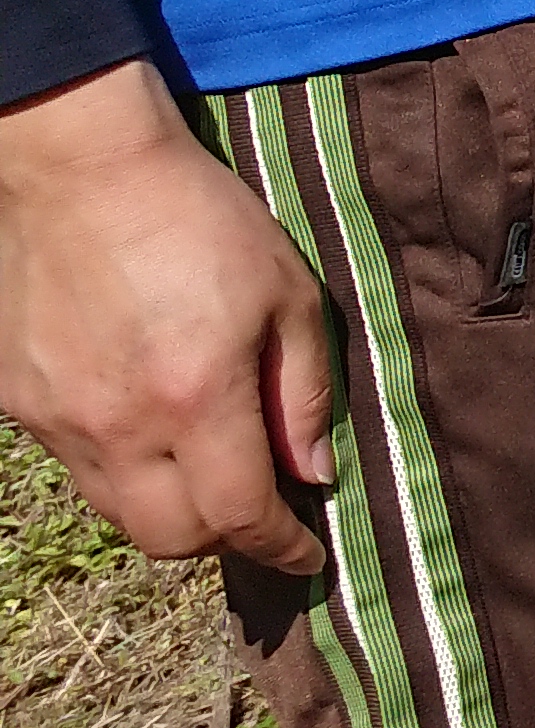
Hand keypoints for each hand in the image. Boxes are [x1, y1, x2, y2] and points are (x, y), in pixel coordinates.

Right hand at [0, 60, 332, 575]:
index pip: (241, 516)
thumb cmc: (199, 220)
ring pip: (118, 510)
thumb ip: (303, 393)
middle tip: (260, 507)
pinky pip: (77, 465)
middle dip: (224, 538)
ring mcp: (60, 419)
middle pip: (171, 538)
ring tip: (207, 466)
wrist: (82, 171)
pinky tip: (148, 420)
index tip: (307, 556)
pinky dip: (121, 465)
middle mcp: (119, 426)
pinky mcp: (20, 402)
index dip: (280, 548)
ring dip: (169, 507)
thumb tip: (312, 472)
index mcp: (196, 399)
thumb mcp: (287, 294)